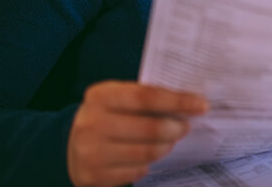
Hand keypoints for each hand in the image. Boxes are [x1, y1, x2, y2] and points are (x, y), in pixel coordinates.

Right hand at [67, 81, 208, 186]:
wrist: (70, 145)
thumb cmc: (108, 116)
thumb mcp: (120, 98)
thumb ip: (148, 97)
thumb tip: (191, 103)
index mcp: (101, 96)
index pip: (147, 96)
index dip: (179, 101)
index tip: (202, 105)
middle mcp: (92, 123)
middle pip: (151, 128)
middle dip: (176, 128)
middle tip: (185, 127)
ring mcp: (90, 152)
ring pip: (147, 153)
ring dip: (166, 147)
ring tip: (169, 141)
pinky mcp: (92, 176)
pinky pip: (136, 172)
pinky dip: (149, 164)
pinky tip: (147, 157)